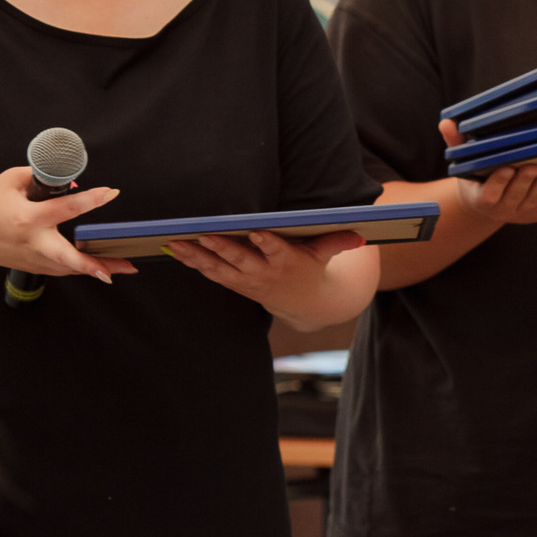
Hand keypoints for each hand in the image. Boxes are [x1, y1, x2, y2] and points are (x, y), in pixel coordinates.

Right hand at [0, 166, 138, 281]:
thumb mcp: (10, 180)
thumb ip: (42, 178)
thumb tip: (73, 183)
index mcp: (26, 218)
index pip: (64, 209)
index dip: (90, 200)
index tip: (111, 193)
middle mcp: (31, 242)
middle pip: (66, 258)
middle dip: (93, 265)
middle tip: (120, 267)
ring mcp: (32, 259)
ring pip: (69, 268)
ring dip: (97, 269)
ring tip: (125, 267)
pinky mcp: (33, 267)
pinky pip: (62, 269)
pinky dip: (81, 268)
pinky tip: (103, 267)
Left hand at [164, 227, 364, 307]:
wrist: (304, 304)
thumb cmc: (312, 268)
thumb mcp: (325, 255)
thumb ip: (337, 242)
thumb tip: (361, 235)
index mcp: (288, 263)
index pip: (277, 251)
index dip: (267, 243)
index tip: (258, 233)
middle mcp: (264, 274)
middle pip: (241, 260)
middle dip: (223, 248)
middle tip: (206, 235)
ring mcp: (246, 281)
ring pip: (219, 268)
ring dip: (197, 256)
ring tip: (177, 242)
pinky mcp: (234, 283)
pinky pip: (210, 273)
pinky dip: (193, 262)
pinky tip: (176, 249)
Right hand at [440, 118, 536, 224]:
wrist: (483, 205)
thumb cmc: (475, 178)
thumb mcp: (463, 163)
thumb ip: (456, 143)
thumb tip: (446, 123)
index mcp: (482, 197)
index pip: (490, 193)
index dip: (499, 182)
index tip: (506, 167)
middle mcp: (501, 208)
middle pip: (515, 197)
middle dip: (525, 182)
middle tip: (534, 166)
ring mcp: (520, 213)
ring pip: (533, 202)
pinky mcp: (535, 215)